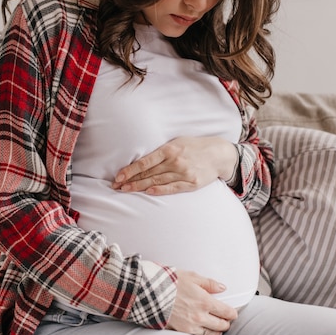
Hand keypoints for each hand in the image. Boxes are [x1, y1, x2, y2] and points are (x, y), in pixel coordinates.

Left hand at [112, 136, 238, 194]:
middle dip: (130, 180)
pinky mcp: (191, 184)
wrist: (219, 154)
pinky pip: (172, 188)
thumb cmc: (194, 146)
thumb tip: (142, 160)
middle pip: (148, 174)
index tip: (119, 176)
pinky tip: (147, 193)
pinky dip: (159, 191)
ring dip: (139, 187)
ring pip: (157, 182)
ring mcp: (183, 173)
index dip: (130, 170)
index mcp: (170, 149)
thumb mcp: (177, 142)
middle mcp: (175, 162)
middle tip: (116, 186)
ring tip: (126, 190)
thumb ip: (161, 151)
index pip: (145, 162)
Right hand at [166, 270, 237, 334]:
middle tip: (228, 320)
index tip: (234, 312)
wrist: (150, 293)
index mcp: (205, 301)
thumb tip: (222, 288)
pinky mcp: (182, 331)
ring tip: (220, 327)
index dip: (232, 313)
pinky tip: (206, 332)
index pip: (226, 311)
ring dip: (217, 330)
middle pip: (221, 325)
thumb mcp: (191, 277)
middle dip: (227, 323)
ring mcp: (191, 326)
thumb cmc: (170, 282)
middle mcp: (200, 316)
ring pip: (211, 333)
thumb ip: (209, 283)